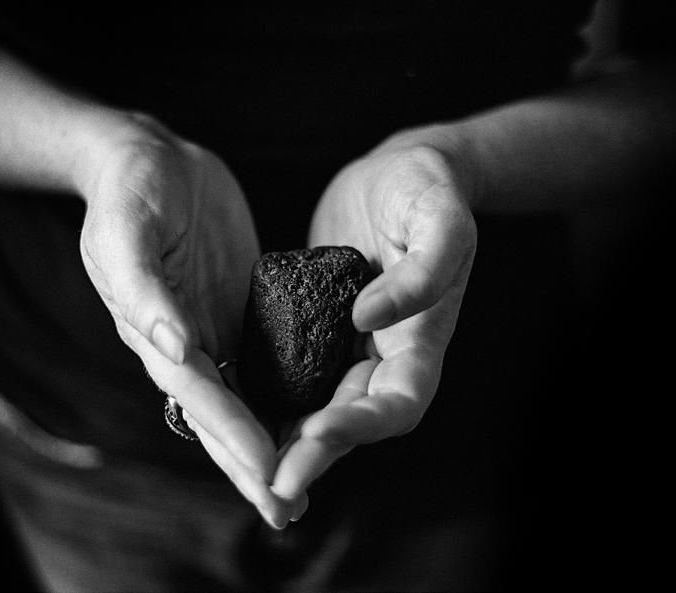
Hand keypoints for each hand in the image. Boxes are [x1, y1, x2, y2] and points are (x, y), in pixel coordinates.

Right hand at [77, 114, 301, 527]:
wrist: (149, 160)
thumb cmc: (131, 189)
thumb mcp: (130, 229)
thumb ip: (144, 290)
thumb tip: (172, 349)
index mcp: (156, 332)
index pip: (201, 395)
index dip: (233, 437)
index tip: (269, 475)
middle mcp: (185, 343)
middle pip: (221, 416)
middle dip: (252, 465)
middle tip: (288, 512)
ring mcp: (212, 330)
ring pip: (243, 401)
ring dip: (268, 447)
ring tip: (298, 489)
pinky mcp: (236, 311)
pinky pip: (261, 363)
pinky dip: (278, 400)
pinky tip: (306, 422)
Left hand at [270, 127, 476, 514]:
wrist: (400, 172)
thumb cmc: (428, 190)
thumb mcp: (439, 220)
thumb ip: (422, 272)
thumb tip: (368, 319)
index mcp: (422, 339)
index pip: (398, 403)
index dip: (360, 426)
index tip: (315, 432)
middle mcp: (387, 354)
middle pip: (354, 422)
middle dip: (314, 455)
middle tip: (270, 483)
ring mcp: (352, 345)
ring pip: (322, 407)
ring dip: (289, 443)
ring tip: (248, 468)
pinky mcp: (320, 327)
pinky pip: (298, 373)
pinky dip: (273, 399)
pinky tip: (236, 411)